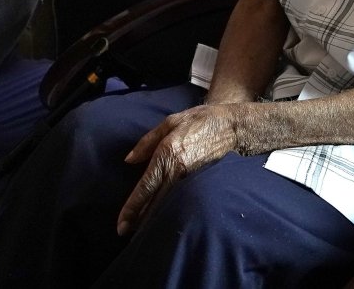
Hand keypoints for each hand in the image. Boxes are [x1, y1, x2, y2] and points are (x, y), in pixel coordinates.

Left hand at [116, 104, 242, 235]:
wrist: (232, 126)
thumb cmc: (199, 120)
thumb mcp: (169, 122)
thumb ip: (147, 142)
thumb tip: (129, 160)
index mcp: (167, 154)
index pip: (145, 188)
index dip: (132, 208)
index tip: (121, 224)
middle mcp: (178, 170)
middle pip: (155, 203)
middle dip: (139, 220)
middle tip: (125, 232)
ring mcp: (191, 179)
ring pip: (169, 205)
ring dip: (154, 218)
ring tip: (139, 230)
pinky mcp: (202, 182)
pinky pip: (182, 200)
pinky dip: (170, 210)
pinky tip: (163, 217)